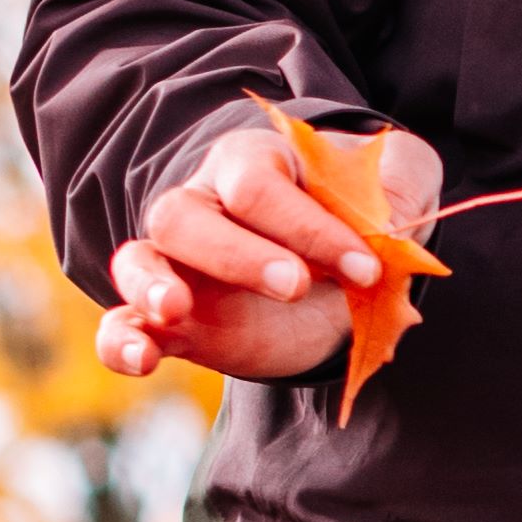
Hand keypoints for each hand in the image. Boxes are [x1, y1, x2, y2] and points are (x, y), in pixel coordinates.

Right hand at [98, 108, 442, 385]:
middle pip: (185, 215)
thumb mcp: (398, 181)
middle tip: (297, 287)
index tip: (368, 266)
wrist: (346, 266)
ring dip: (150, 285)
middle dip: (239, 254)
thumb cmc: (365, 208)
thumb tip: (393, 224)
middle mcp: (203, 205)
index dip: (310, 228)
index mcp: (253, 161)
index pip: (260, 186)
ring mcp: (180, 265)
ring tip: (174, 310)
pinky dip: (120, 343)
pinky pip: (123, 327)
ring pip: (137, 260)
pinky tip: (141, 361)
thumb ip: (402, 187)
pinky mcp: (177, 323)